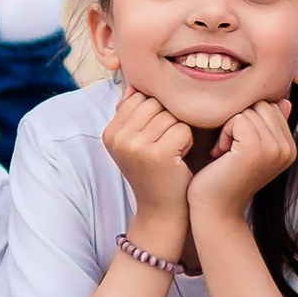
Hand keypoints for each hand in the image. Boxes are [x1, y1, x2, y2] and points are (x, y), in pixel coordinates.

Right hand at [101, 91, 194, 225]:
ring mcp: (136, 146)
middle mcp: (118, 138)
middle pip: (155, 103)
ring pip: (170, 115)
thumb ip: (133, 114)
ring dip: (179, 131)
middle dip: (168, 119)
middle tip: (166, 145)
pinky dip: (188, 142)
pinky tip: (180, 159)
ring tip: (172, 152)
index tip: (155, 138)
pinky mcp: (158, 154)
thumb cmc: (154, 172)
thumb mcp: (135, 143)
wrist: (161, 211)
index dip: (156, 113)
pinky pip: (182, 128)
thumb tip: (134, 85)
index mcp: (109, 132)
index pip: (139, 97)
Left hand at [189, 99, 294, 217]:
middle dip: (239, 121)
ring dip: (229, 128)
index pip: (270, 108)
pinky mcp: (256, 149)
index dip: (248, 120)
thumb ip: (267, 126)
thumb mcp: (249, 148)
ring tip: (225, 152)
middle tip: (228, 148)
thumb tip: (284, 100)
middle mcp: (287, 149)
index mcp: (289, 148)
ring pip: (249, 111)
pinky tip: (220, 153)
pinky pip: (238, 119)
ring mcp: (274, 149)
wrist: (215, 210)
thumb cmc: (225, 177)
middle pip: (261, 106)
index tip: (236, 146)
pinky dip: (224, 133)